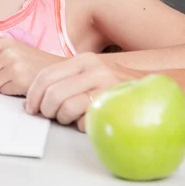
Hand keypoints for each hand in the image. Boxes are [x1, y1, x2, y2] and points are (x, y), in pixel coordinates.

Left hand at [0, 38, 64, 95]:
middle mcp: (8, 51)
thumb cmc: (34, 64)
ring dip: (0, 86)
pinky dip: (9, 92)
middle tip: (6, 76)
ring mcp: (14, 65)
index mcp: (5, 42)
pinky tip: (22, 85)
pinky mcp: (19, 80)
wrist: (59, 71)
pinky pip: (2, 92)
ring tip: (17, 80)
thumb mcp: (16, 52)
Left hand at [25, 52, 144, 131]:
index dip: (33, 94)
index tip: (31, 107)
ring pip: (65, 107)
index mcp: (85, 60)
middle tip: (49, 115)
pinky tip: (89, 120)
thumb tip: (36, 95)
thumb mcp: (93, 72)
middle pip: (52, 93)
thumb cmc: (116, 86)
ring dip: (63, 119)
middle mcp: (95, 69)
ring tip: (71, 118)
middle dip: (45, 109)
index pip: (47, 75)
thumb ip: (68, 78)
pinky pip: (84, 122)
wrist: (153, 92)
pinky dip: (82, 126)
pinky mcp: (114, 105)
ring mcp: (106, 87)